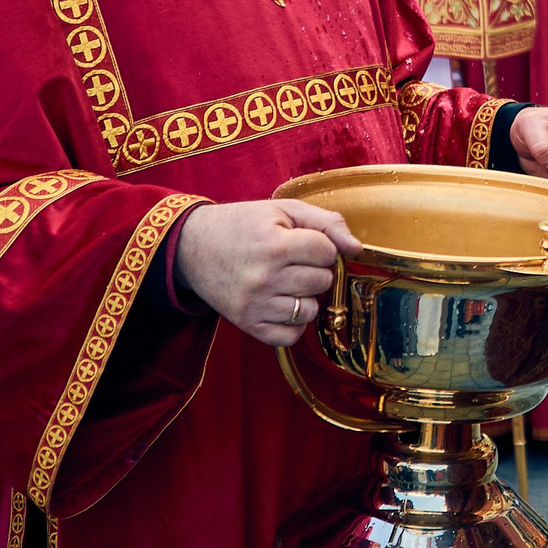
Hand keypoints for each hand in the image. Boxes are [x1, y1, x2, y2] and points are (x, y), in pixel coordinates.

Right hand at [175, 198, 358, 347]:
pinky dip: (294, 323)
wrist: (191, 247)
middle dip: (314, 269)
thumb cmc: (242, 225)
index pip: (327, 252)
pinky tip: (283, 303)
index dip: (320, 245)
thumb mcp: (283, 210)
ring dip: (306, 295)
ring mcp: (254, 305)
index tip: (301, 242)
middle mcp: (263, 278)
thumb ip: (326, 223)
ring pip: (310, 310)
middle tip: (292, 260)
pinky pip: (290, 336)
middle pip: (322, 281)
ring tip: (286, 281)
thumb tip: (357, 249)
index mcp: (273, 245)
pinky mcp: (246, 324)